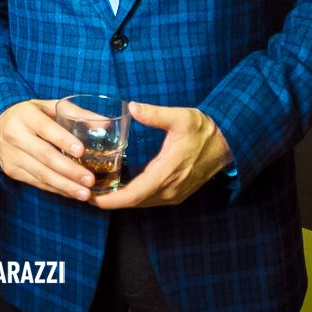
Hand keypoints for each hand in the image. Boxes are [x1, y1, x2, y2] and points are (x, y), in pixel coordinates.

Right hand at [0, 99, 93, 200]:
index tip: (81, 151)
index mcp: (25, 115)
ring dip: (65, 185)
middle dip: (69, 170)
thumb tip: (106, 123)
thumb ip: (76, 113)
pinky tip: (71, 192)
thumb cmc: (32, 115)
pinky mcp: (11, 170)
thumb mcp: (49, 106)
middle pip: (44, 155)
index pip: (45, 128)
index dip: (63, 140)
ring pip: (41, 173)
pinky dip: (56, 189)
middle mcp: (14, 135)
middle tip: (90, 180)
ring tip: (84, 193)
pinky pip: (36, 182)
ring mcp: (11, 155)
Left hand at [91, 103, 230, 209]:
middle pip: (133, 202)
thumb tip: (132, 107)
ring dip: (119, 200)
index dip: (111, 200)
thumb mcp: (180, 117)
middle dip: (108, 201)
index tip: (91, 197)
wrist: (227, 143)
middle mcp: (170, 189)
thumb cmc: (203, 130)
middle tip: (84, 193)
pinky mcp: (176, 193)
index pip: (134, 194)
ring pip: (141, 203)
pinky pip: (149, 200)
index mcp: (167, 172)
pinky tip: (118, 188)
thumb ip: (155, 114)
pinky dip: (132, 197)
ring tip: (96, 191)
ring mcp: (174, 193)